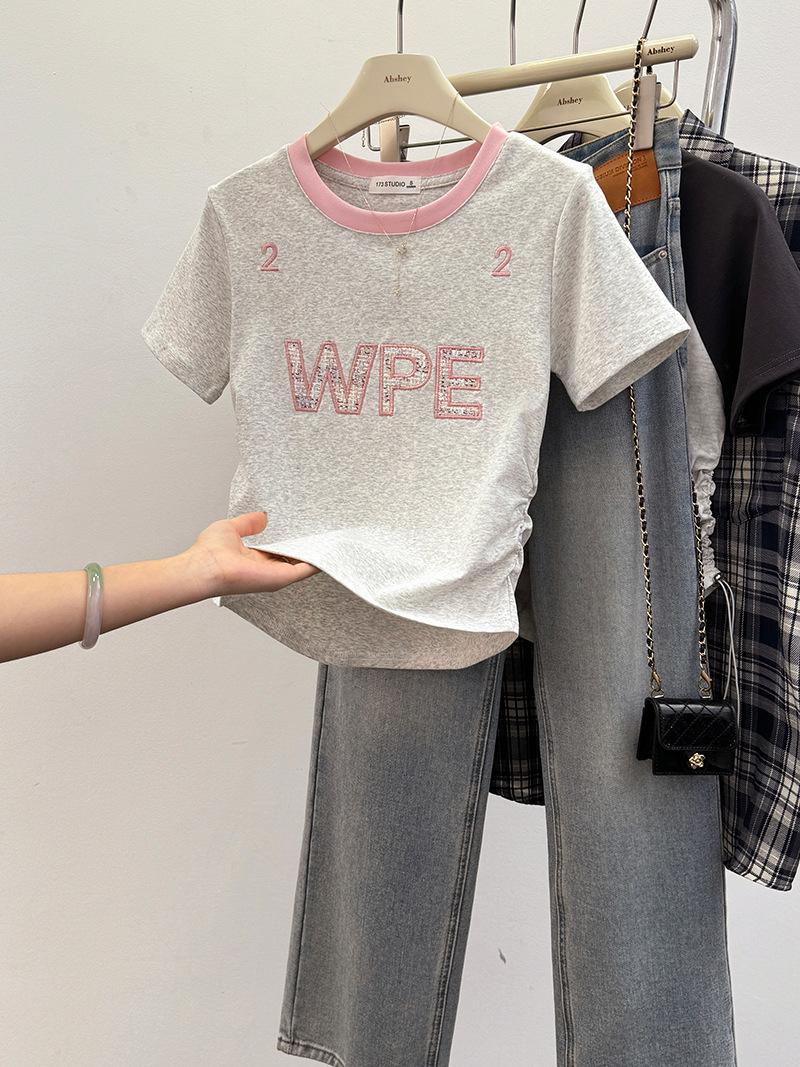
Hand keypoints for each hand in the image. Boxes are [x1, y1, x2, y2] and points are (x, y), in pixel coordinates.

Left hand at [187, 511, 319, 596]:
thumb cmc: (210, 552)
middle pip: (293, 558)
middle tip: (322, 531)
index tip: (303, 528)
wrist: (206, 567)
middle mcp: (267, 569)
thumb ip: (248, 523)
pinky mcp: (282, 578)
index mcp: (255, 558)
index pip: (279, 550)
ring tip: (331, 537)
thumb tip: (262, 517)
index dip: (290, 539)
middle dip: (307, 546)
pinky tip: (328, 549)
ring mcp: (275, 575)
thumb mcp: (231, 528)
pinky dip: (318, 561)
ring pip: (303, 564)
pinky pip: (306, 570)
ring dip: (317, 553)